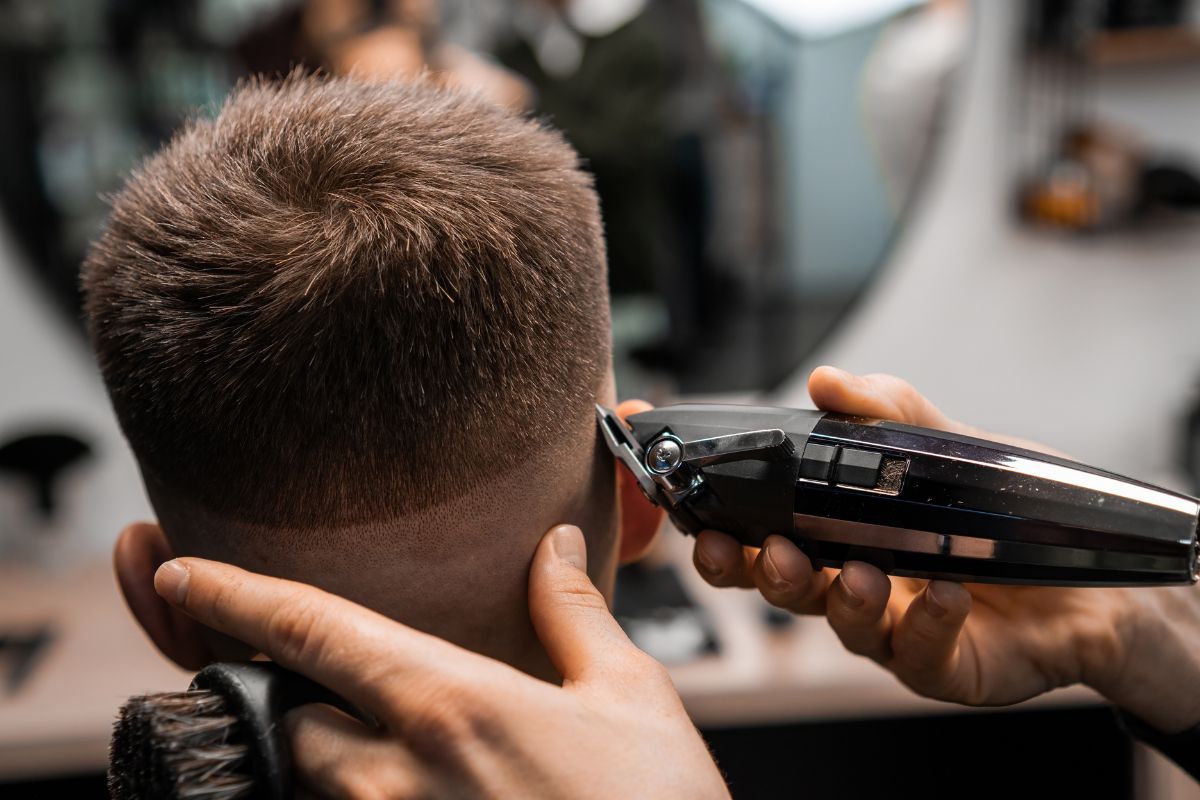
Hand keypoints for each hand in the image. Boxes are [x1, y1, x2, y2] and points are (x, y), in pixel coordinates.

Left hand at [153, 525, 728, 798]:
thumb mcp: (631, 695)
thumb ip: (573, 613)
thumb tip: (555, 545)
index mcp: (450, 705)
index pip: (311, 629)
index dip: (234, 593)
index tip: (182, 571)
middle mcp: (397, 779)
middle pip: (287, 720)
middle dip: (294, 696)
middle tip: (339, 686)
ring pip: (308, 788)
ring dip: (327, 758)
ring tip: (397, 747)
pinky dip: (354, 799)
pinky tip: (425, 784)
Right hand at [693, 366, 1199, 732]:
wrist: (1093, 566)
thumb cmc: (1008, 512)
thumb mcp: (950, 448)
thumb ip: (888, 413)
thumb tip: (827, 382)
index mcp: (843, 535)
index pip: (764, 540)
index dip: (725, 539)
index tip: (702, 524)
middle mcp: (859, 585)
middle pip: (786, 590)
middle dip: (763, 575)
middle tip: (768, 553)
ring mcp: (898, 631)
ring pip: (845, 627)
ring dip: (843, 601)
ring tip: (863, 576)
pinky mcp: (947, 667)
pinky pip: (924, 655)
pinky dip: (930, 623)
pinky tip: (949, 593)